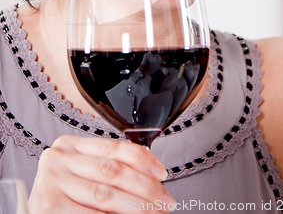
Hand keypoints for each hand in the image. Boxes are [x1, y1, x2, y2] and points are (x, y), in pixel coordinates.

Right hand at [28, 135, 174, 212]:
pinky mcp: (48, 207)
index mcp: (70, 145)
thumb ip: (109, 169)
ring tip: (154, 213)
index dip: (143, 159)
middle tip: (164, 201)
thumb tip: (152, 178)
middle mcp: (58, 159)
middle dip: (145, 188)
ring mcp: (51, 182)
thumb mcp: (84, 174)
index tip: (162, 173)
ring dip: (136, 207)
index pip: (114, 147)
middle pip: (113, 171)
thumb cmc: (65, 197)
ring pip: (105, 195)